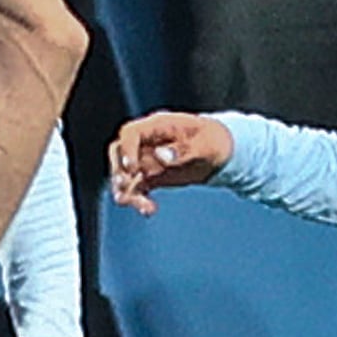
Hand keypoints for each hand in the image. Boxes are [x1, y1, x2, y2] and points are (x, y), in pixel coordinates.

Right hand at [108, 109, 236, 207]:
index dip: (127, 150)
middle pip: (118, 152)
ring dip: (128, 191)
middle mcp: (147, 142)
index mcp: (158, 126)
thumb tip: (161, 156)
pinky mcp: (149, 176)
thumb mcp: (204, 145)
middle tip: (128, 186)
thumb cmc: (212, 142)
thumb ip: (182, 150)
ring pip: (125, 174)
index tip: (133, 169)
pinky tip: (149, 210)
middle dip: (119, 171)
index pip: (130, 133)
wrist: (218, 152)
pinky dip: (138, 200)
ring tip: (145, 207)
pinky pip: (135, 188)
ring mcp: (146, 159)